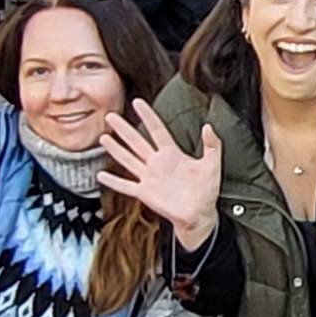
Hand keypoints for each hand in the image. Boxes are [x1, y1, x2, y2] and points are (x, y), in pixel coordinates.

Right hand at [98, 98, 221, 247]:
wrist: (200, 214)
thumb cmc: (206, 190)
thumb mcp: (212, 165)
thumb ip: (212, 145)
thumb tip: (208, 126)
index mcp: (172, 154)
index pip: (157, 130)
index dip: (148, 116)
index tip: (138, 102)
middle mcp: (158, 163)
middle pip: (137, 141)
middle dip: (124, 129)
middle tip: (111, 116)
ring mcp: (149, 178)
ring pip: (128, 159)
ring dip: (116, 149)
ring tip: (104, 138)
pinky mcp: (145, 193)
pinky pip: (126, 186)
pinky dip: (114, 181)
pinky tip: (102, 175)